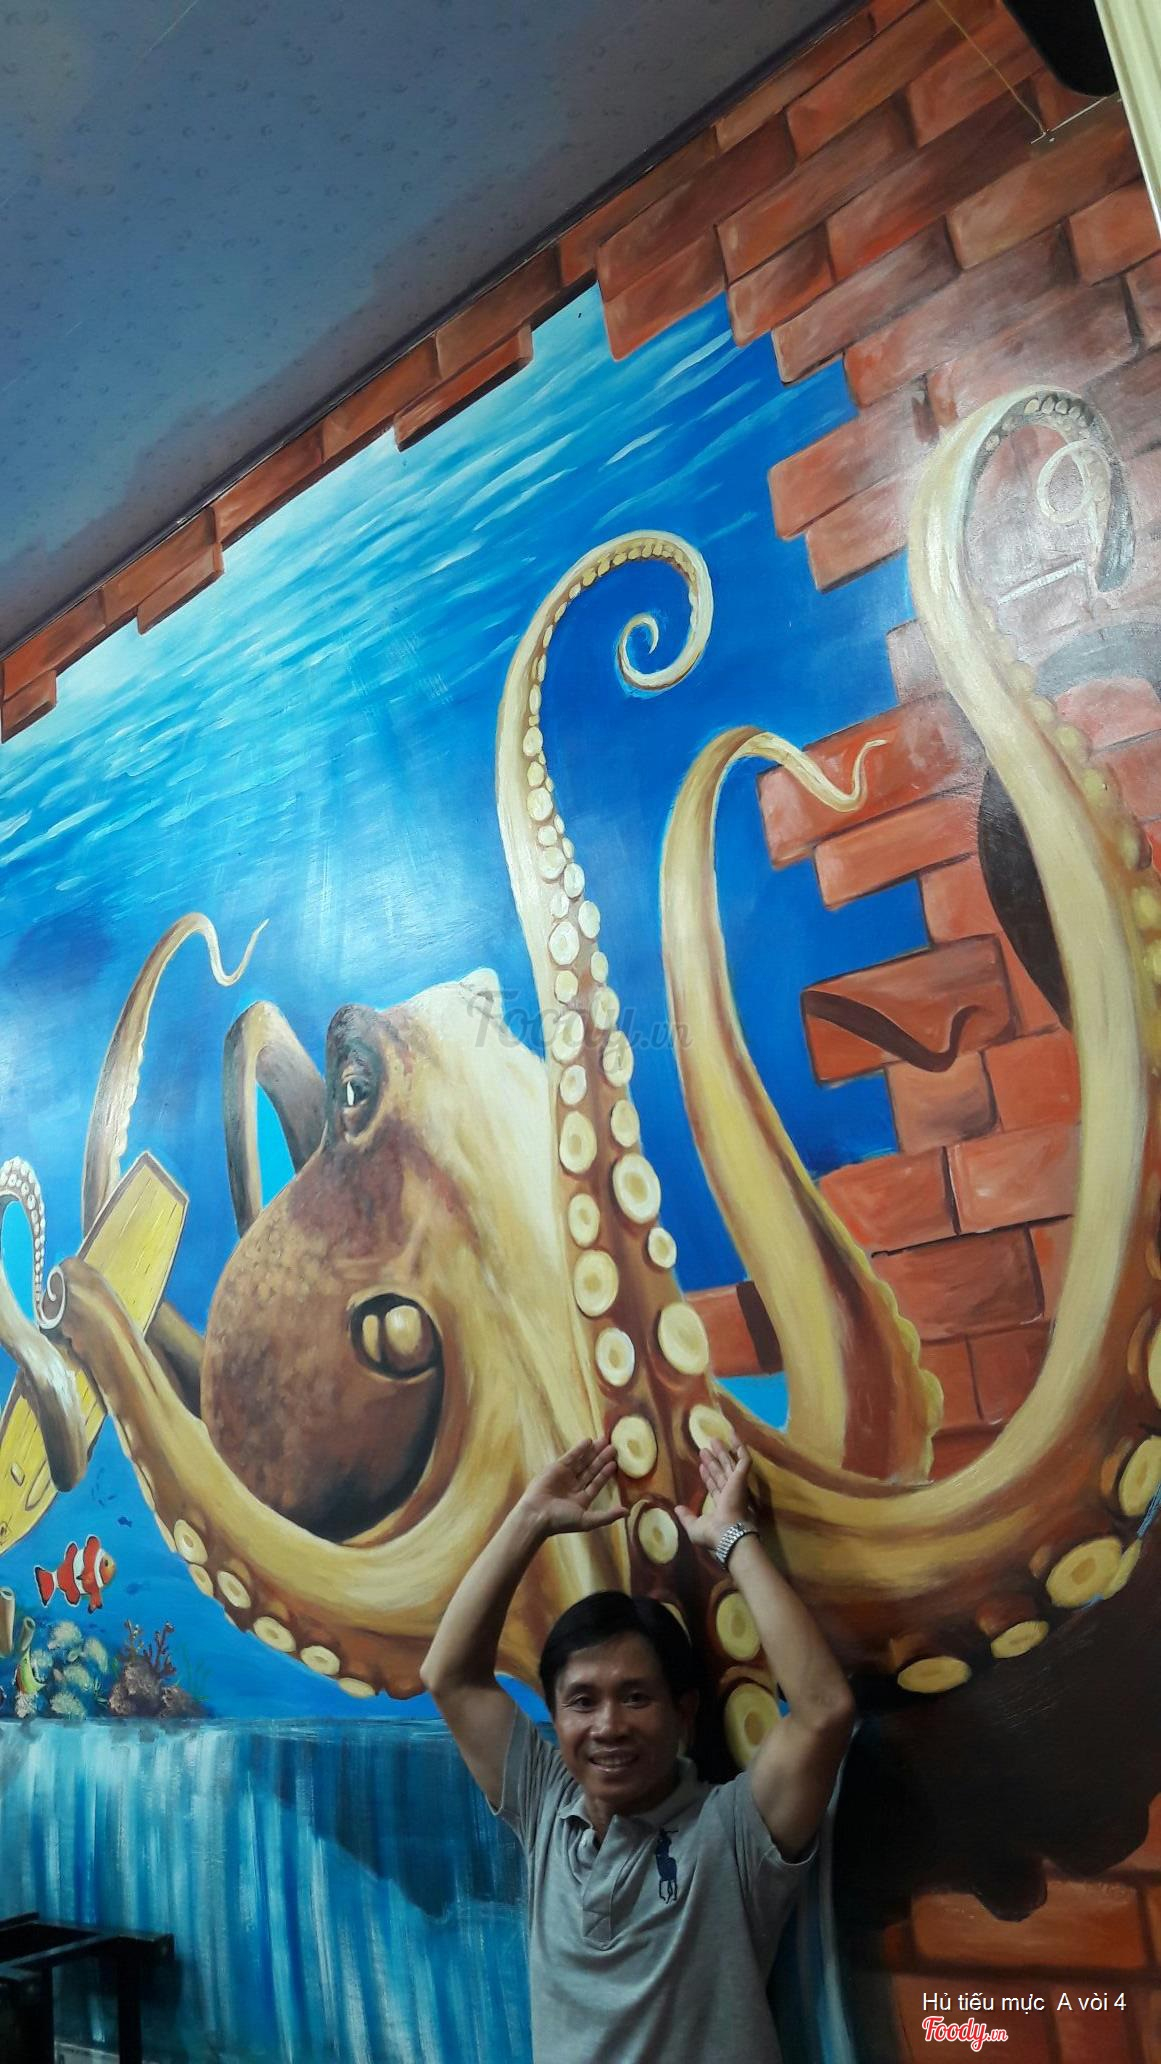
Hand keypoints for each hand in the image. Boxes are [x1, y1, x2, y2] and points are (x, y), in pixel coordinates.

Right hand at [518, 1441, 628, 1537]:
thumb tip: (628, 1512)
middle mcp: (574, 1486)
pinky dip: (579, 1449)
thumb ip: (608, 1515)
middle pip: (591, 1469)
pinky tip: (589, 1441)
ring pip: (582, 1461)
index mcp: (581, 1499)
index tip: (615, 1463)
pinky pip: (570, 1456)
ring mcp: (565, 1476)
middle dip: (602, 1458)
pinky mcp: (556, 1468)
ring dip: (593, 1452)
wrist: (537, 1514)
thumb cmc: (561, 1520)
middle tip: (614, 1447)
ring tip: (605, 1440)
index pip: (596, 1483)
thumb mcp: (587, 1520)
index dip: (605, 1473)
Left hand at [676, 1437, 754, 1551]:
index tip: (701, 1467)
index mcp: (722, 1506)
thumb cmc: (713, 1533)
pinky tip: (732, 1434)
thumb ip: (686, 1516)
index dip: (709, 1477)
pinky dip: (740, 1446)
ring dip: (722, 1453)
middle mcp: (731, 1494)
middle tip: (704, 1450)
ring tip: (712, 1440)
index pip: (715, 1487)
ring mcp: (737, 1485)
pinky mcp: (742, 1478)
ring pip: (729, 1464)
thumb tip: (677, 1509)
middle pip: (722, 1473)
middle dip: (714, 1462)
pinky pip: (744, 1459)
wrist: (728, 1534)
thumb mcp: (694, 1527)